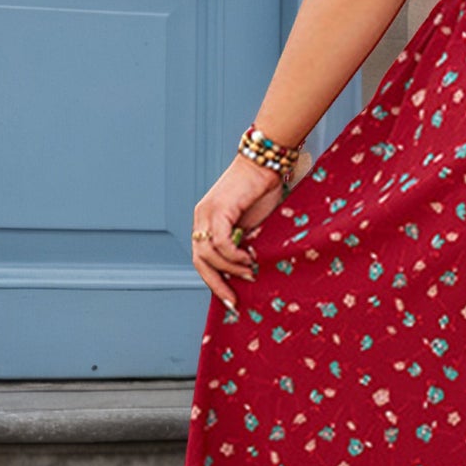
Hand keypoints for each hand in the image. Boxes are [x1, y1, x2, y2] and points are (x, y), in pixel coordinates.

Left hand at [190, 156, 285, 311]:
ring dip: (230, 269)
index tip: (230, 299)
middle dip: (216, 284)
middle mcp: (201, 218)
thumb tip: (246, 272)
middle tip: (233, 301)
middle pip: (199, 261)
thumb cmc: (263, 192)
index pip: (202, 258)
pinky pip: (220, 242)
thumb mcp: (252, 226)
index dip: (214, 281)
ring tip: (249, 273)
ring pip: (209, 254)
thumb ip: (244, 245)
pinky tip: (247, 259)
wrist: (266, 164)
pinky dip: (233, 255)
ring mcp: (206, 213)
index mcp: (206, 222)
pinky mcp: (218, 210)